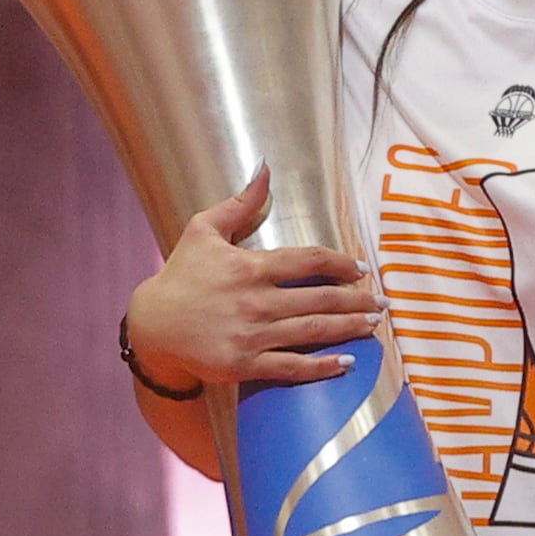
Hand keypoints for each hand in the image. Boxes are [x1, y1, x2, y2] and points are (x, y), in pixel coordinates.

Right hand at [123, 169, 374, 391]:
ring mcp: (251, 336)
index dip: (342, 263)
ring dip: (348, 329)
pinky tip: (347, 363)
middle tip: (383, 302)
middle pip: (320, 299)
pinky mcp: (244, 365)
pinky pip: (291, 367)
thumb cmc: (180, 275)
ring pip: (312, 331)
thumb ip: (240, 203)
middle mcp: (256, 301)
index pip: (309, 261)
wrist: (151, 324)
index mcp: (250, 267)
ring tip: (373, 327)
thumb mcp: (203, 229)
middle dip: (357, 300)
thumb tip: (265, 168)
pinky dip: (322, 367)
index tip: (363, 269)